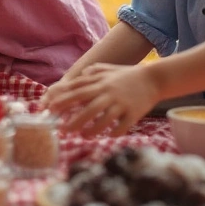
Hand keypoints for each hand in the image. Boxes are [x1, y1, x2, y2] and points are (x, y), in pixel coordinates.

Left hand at [43, 63, 160, 136]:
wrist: (154, 78)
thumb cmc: (128, 74)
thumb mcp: (109, 69)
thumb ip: (93, 71)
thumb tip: (81, 73)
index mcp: (100, 82)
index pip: (77, 91)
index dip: (62, 100)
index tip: (50, 108)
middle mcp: (108, 92)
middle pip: (87, 107)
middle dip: (73, 119)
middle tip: (61, 129)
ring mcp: (121, 103)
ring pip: (103, 119)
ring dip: (91, 129)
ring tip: (82, 136)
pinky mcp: (133, 113)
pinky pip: (121, 126)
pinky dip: (113, 132)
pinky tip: (107, 136)